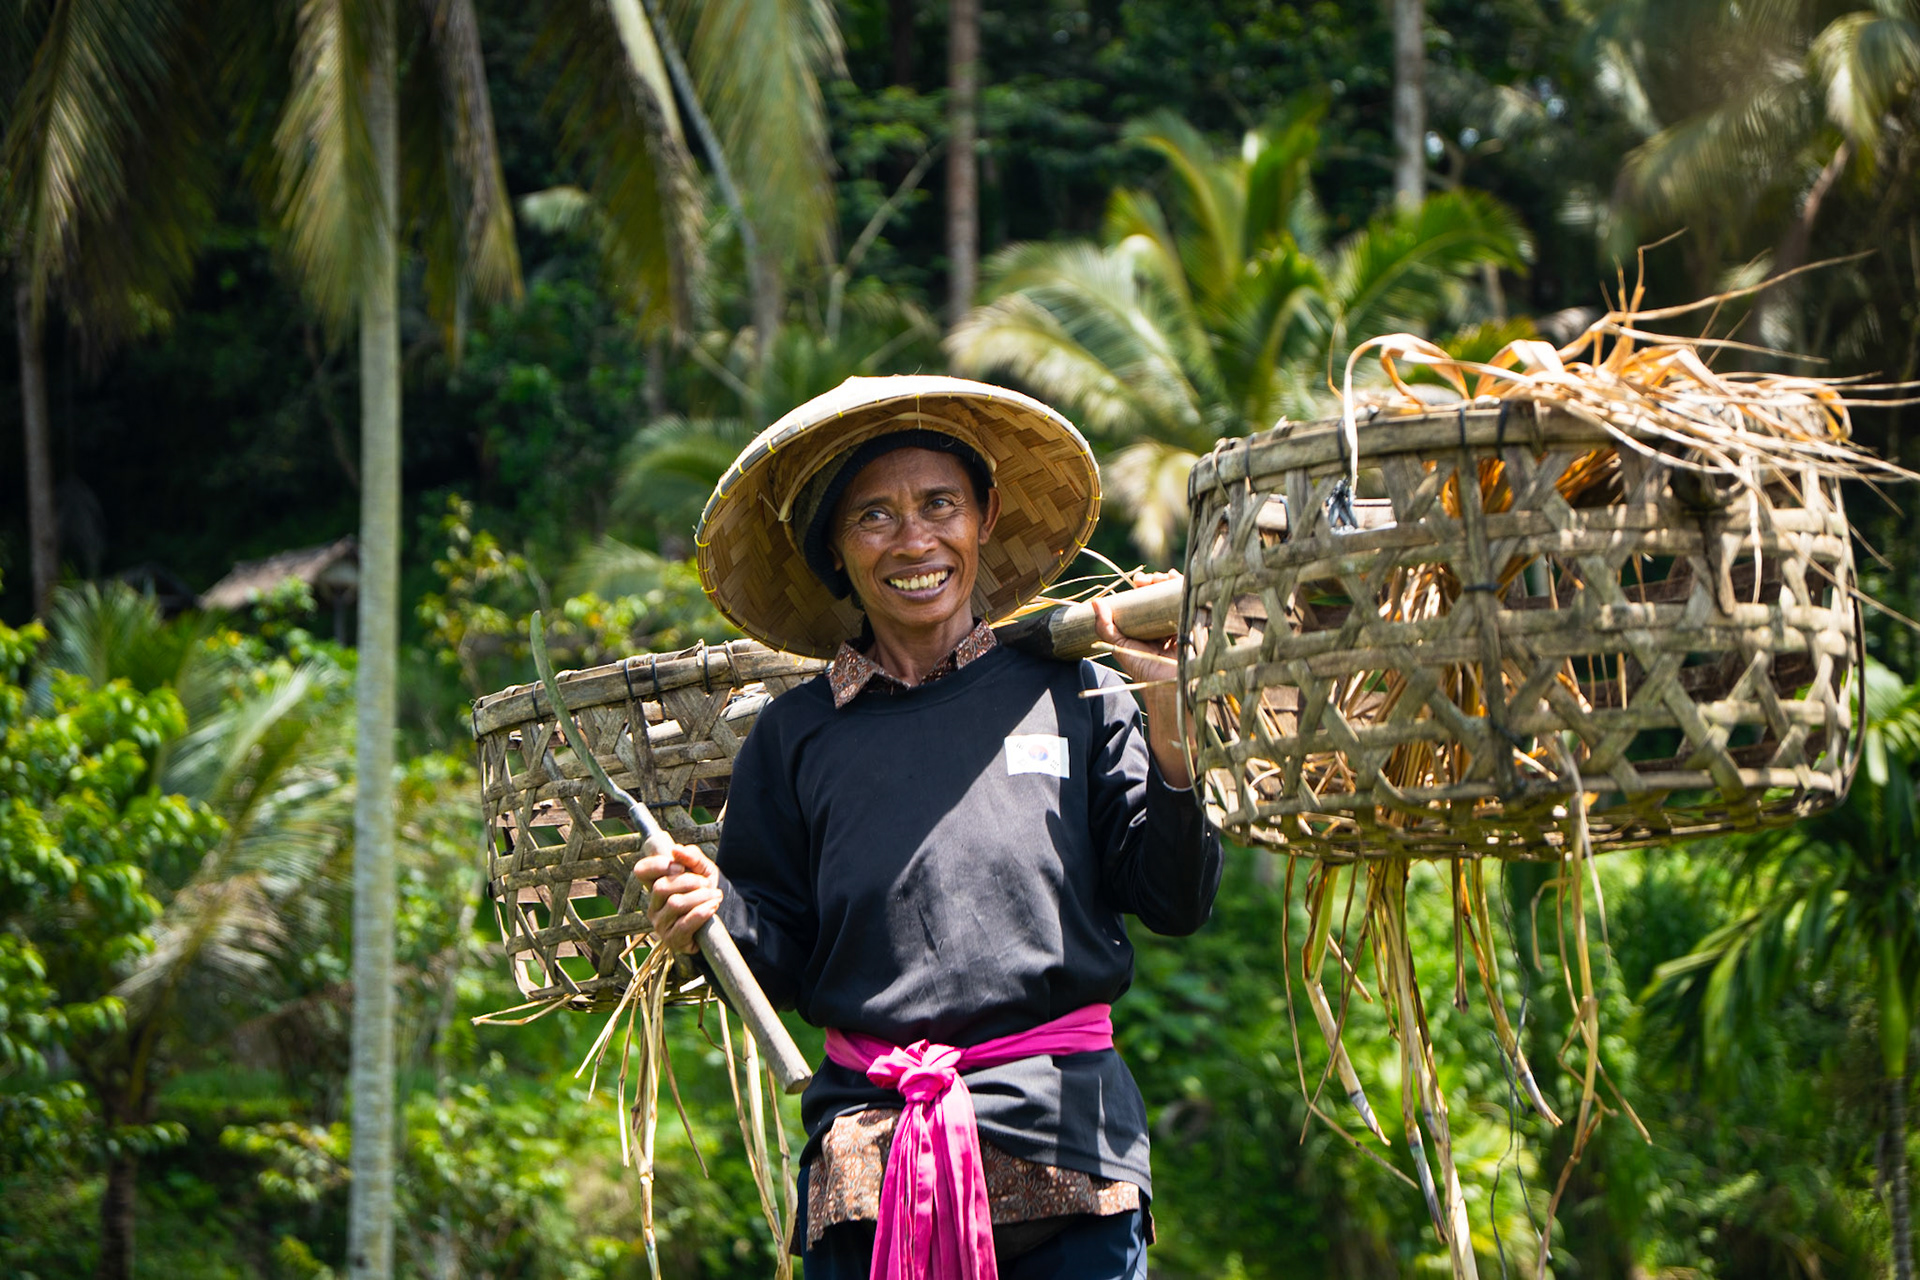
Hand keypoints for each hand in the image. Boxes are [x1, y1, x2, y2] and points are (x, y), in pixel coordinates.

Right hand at [633, 842, 721, 954]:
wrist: (725, 920)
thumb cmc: (708, 892)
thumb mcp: (704, 871)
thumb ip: (693, 858)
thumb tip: (676, 849)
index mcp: (657, 885)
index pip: (641, 871)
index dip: (657, 865)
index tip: (680, 866)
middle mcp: (654, 905)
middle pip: (660, 887)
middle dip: (688, 882)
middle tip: (706, 883)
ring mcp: (661, 924)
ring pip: (674, 904)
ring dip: (700, 897)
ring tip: (716, 896)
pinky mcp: (672, 940)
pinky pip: (683, 925)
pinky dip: (700, 913)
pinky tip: (712, 907)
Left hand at [1090, 571, 1192, 786]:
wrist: (1169, 687)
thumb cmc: (1145, 671)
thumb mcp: (1121, 647)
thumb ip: (1107, 628)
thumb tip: (1095, 602)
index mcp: (1153, 628)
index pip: (1150, 600)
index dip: (1146, 587)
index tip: (1140, 581)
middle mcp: (1169, 625)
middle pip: (1165, 595)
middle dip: (1158, 581)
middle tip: (1149, 579)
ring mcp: (1185, 624)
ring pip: (1180, 596)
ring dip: (1172, 581)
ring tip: (1163, 577)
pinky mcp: (1199, 626)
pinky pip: (1198, 603)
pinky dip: (1189, 590)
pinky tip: (1179, 582)